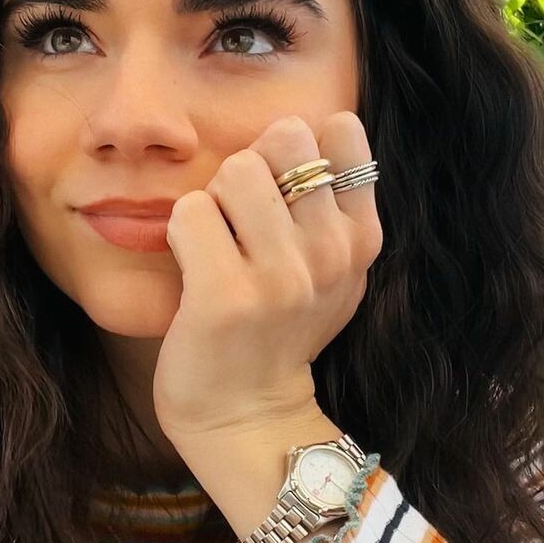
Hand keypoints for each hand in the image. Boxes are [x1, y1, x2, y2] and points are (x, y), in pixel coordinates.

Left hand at [153, 112, 382, 447]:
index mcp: (361, 238)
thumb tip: (298, 128)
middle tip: (241, 218)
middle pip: (284, 137)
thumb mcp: (331, 269)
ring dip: (214, 201)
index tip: (283, 195)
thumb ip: (331, 203)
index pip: (339, 128)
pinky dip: (182, 232)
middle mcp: (332, 254)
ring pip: (235, 169)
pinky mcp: (227, 296)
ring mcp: (283, 277)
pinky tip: (194, 269)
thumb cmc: (277, 329)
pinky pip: (191, 210)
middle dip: (252, 165)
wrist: (245, 414)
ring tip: (218, 247)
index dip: (297, 148)